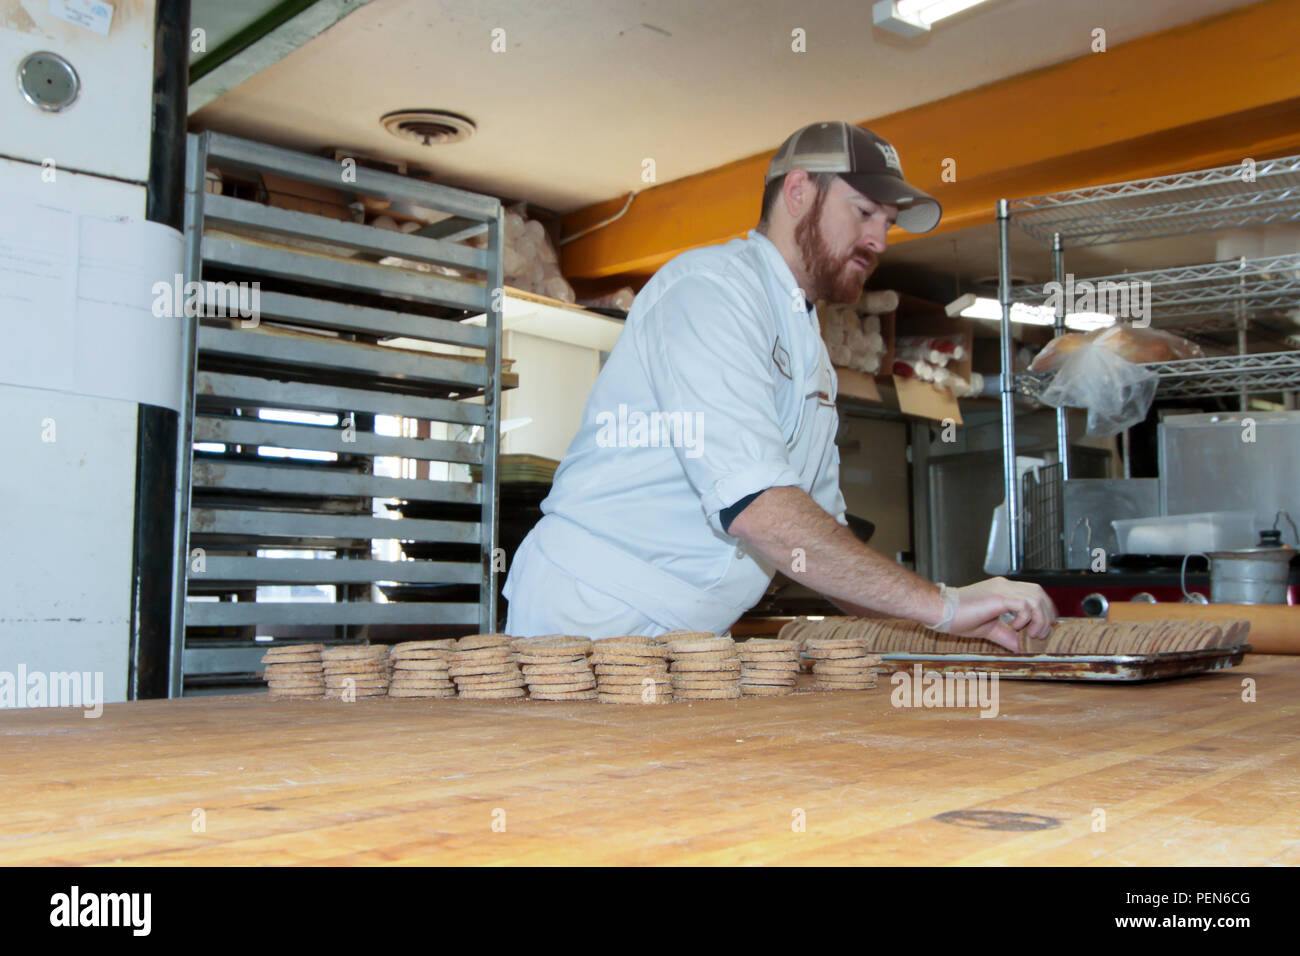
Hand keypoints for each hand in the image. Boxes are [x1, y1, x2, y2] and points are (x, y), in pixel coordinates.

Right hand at [942, 577, 1056, 650]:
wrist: (939, 609)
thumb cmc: (957, 617)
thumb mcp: (988, 629)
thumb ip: (1005, 635)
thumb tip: (1020, 647)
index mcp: (1003, 589)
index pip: (1034, 592)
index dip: (1043, 609)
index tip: (1042, 628)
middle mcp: (1005, 585)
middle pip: (1039, 592)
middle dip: (1046, 614)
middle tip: (1039, 634)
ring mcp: (1002, 589)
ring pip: (1035, 597)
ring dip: (1038, 618)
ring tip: (1030, 633)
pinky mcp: (998, 596)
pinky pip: (1024, 604)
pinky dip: (1025, 618)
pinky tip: (1013, 626)